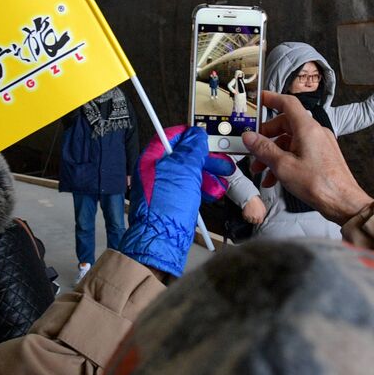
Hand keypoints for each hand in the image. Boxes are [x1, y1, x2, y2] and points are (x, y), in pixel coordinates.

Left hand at [120, 126, 234, 276]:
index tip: (205, 140)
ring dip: (208, 176)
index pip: (171, 137)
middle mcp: (156, 171)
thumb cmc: (166, 207)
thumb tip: (196, 134)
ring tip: (220, 183)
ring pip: (190, 174)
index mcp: (152, 159)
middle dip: (205, 160)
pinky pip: (190, 189)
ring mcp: (165, 187)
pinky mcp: (173, 201)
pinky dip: (202, 189)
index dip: (190, 136)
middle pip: (184, 156)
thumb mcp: (183, 171)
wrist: (162, 240)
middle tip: (221, 163)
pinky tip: (213, 193)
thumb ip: (191, 150)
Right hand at [241, 91, 373, 222]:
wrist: (343, 202)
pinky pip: (299, 152)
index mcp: (307, 128)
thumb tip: (249, 137)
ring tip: (261, 170)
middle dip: (266, 138)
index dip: (271, 98)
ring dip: (273, 154)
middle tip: (253, 149)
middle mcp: (315, 132)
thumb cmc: (319, 184)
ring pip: (290, 142)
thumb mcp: (283, 166)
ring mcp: (319, 145)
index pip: (288, 103)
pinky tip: (275, 179)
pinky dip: (285, 161)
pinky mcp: (321, 157)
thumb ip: (264, 149)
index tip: (259, 98)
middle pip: (285, 125)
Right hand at [242, 197, 265, 224]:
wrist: (250, 199)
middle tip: (253, 215)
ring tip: (250, 214)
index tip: (257, 218)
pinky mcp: (245, 215)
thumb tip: (263, 218)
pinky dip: (245, 216)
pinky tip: (247, 213)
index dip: (258, 220)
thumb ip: (263, 214)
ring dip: (249, 218)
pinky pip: (245, 218)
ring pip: (249, 221)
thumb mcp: (263, 208)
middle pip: (254, 222)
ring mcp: (249, 217)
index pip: (260, 222)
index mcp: (260, 216)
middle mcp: (255, 217)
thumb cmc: (257, 202)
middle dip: (254, 219)